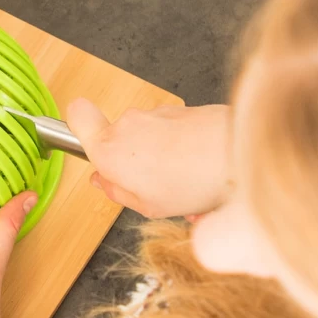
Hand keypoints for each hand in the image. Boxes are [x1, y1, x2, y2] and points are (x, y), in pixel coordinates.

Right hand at [66, 99, 230, 218]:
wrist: (240, 153)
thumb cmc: (193, 182)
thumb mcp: (146, 206)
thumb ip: (118, 191)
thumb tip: (103, 180)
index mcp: (108, 149)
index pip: (77, 116)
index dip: (78, 126)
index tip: (86, 141)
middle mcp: (128, 124)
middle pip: (119, 140)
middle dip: (134, 162)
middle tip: (155, 188)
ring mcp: (157, 114)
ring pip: (150, 140)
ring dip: (163, 161)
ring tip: (188, 188)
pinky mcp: (183, 111)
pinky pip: (174, 136)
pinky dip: (184, 154)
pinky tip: (204, 177)